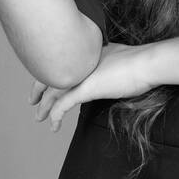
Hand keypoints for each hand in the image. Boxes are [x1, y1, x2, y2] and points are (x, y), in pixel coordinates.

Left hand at [28, 42, 158, 131]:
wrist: (146, 63)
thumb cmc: (138, 61)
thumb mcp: (115, 56)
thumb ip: (104, 60)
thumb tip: (104, 67)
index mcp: (83, 53)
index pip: (59, 62)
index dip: (48, 72)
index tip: (44, 83)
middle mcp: (77, 62)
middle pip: (49, 75)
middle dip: (39, 90)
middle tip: (32, 100)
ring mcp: (80, 75)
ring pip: (53, 91)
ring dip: (44, 106)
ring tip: (39, 117)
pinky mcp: (85, 89)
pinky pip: (63, 104)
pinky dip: (56, 115)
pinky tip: (54, 125)